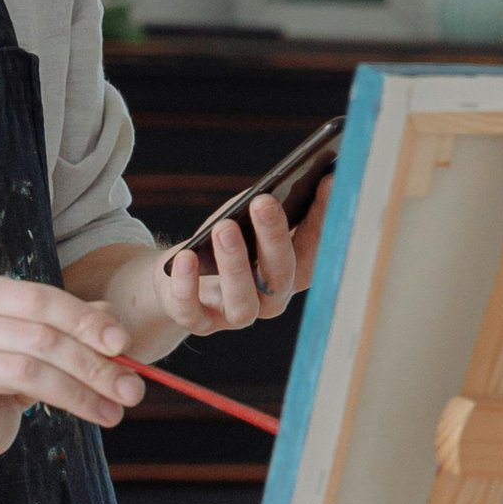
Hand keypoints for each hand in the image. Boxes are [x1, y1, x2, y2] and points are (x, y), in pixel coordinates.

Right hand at [0, 274, 148, 455]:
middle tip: (131, 391)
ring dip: (75, 395)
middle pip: (40, 338)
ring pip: (24, 371)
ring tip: (112, 412)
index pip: (42, 299)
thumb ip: (78, 329)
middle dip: (93, 366)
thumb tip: (116, 330)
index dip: (85, 321)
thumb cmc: (7, 372)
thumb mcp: (45, 343)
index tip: (123, 344)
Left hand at [157, 182, 328, 339]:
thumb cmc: (220, 243)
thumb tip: (279, 182)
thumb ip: (263, 207)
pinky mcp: (198, 322)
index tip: (326, 182)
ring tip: (224, 227)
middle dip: (274, 238)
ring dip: (235, 265)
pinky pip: (192, 311)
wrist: (176, 276)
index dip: (322, 219)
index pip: (314, 250)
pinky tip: (185, 256)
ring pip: (244, 303)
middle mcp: (270, 300)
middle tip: (264, 202)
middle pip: (281, 275)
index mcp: (290, 272)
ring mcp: (234, 315)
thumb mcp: (243, 221)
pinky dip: (187, 285)